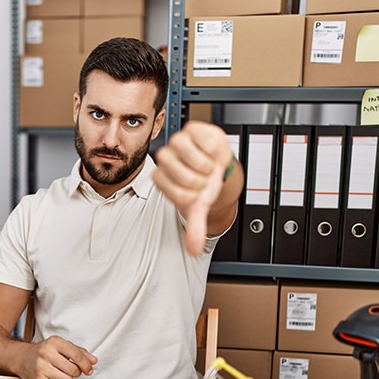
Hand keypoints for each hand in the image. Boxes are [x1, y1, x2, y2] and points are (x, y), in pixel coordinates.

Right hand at [14, 336, 97, 378]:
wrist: (22, 358)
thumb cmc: (45, 351)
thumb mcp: (62, 346)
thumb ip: (79, 352)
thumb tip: (93, 361)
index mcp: (54, 342)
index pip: (76, 355)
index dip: (86, 364)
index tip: (89, 369)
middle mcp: (46, 353)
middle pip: (73, 370)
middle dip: (76, 372)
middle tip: (72, 370)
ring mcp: (41, 367)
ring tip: (62, 373)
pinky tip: (55, 377)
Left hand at [153, 121, 234, 255]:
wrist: (217, 164)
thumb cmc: (204, 183)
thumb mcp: (199, 206)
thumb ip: (194, 227)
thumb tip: (194, 249)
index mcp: (161, 176)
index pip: (174, 192)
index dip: (191, 195)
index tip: (196, 192)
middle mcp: (165, 158)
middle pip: (182, 176)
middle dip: (200, 181)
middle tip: (203, 179)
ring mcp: (177, 142)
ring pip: (192, 158)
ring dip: (206, 166)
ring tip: (208, 166)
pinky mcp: (192, 129)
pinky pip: (205, 142)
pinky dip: (213, 151)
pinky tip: (211, 153)